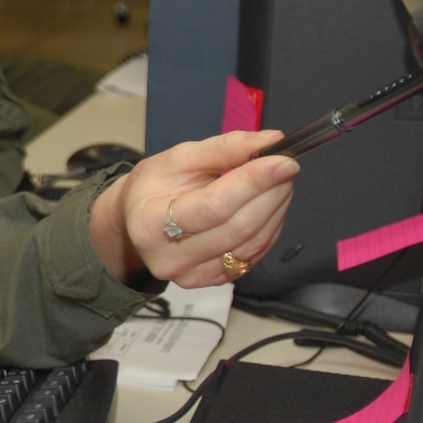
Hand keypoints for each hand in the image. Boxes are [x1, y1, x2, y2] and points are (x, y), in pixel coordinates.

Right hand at [87, 130, 296, 287]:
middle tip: (286, 166)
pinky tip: (268, 205)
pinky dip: (270, 226)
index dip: (253, 182)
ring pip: (254, 242)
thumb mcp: (178, 158)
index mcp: (151, 224)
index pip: (214, 205)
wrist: (136, 222)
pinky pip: (255, 254)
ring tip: (278, 182)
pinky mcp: (214, 281)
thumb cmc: (153, 187)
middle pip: (240, 226)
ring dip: (276, 208)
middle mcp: (171, 257)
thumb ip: (223, 148)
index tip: (282, 160)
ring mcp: (194, 274)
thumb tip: (269, 142)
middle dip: (271, 192)